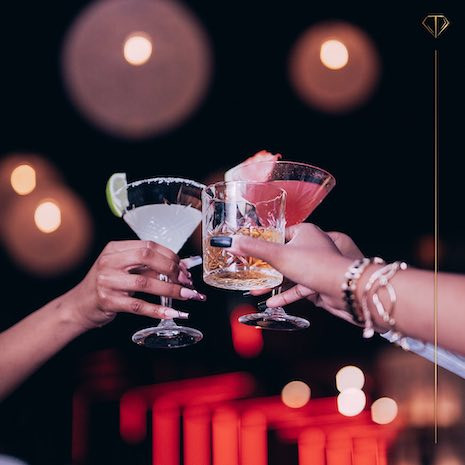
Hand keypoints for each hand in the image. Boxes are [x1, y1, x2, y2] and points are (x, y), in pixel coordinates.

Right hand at [65, 241, 205, 329]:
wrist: (79, 305)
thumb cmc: (106, 285)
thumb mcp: (124, 270)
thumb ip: (149, 267)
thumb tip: (181, 268)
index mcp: (114, 249)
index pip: (148, 245)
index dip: (170, 256)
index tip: (183, 267)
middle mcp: (109, 262)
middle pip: (147, 257)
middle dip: (171, 268)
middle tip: (186, 280)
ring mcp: (107, 282)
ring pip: (145, 283)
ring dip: (170, 290)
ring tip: (187, 295)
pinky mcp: (108, 301)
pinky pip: (138, 306)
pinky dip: (157, 310)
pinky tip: (171, 313)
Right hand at [224, 224, 360, 321]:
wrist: (343, 288)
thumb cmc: (316, 265)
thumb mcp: (278, 255)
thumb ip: (253, 249)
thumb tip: (230, 241)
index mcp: (305, 232)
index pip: (279, 233)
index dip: (263, 241)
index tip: (248, 248)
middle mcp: (312, 245)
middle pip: (283, 253)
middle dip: (265, 264)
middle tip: (248, 269)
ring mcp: (315, 265)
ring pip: (289, 272)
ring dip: (273, 282)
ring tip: (255, 289)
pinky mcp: (318, 282)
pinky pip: (297, 287)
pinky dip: (285, 294)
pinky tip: (271, 302)